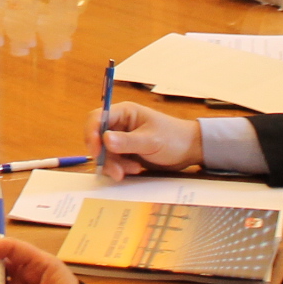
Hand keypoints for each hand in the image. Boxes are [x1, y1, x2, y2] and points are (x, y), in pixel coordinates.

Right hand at [83, 100, 202, 180]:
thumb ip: (128, 141)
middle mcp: (119, 124)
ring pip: (104, 153)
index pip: (97, 118)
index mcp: (124, 113)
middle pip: (98, 138)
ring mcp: (122, 139)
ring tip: (133, 170)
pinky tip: (135, 170)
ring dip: (114, 165)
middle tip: (116, 171)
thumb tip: (104, 140)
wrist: (190, 150)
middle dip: (104, 156)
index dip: (92, 133)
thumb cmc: (174, 138)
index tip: (96, 152)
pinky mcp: (125, 152)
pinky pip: (113, 161)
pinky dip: (120, 168)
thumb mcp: (151, 141)